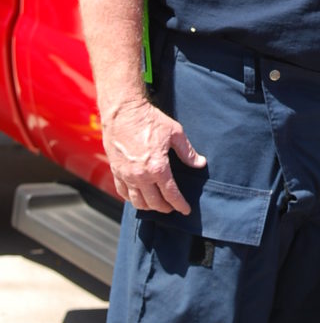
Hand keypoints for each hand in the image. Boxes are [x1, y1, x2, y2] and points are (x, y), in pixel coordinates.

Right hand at [102, 98, 206, 213]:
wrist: (123, 112)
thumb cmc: (150, 120)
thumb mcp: (175, 133)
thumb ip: (188, 152)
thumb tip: (200, 164)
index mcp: (158, 168)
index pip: (171, 194)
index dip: (180, 205)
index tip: (185, 210)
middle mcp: (141, 176)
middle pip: (154, 203)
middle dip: (165, 208)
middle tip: (172, 208)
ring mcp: (126, 175)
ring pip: (137, 202)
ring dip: (149, 207)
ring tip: (157, 205)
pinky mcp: (116, 171)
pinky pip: (123, 192)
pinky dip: (131, 199)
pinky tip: (138, 197)